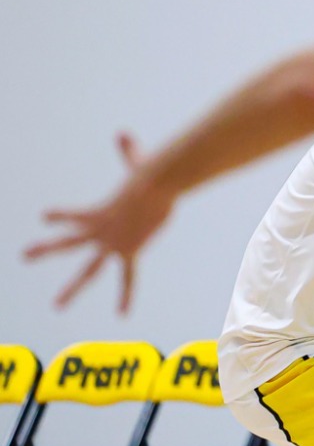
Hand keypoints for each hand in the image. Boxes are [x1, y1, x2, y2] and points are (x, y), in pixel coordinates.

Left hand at [23, 133, 172, 312]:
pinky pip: (127, 278)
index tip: (45, 217)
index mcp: (99, 211)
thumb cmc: (151, 175)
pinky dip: (125, 296)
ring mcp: (111, 243)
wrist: (155, 186)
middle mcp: (99, 230)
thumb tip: (122, 133)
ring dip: (71, 289)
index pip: (72, 215)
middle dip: (45, 248)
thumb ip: (130, 153)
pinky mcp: (128, 251)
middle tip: (25, 255)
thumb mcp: (139, 165)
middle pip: (67, 242)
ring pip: (87, 269)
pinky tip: (121, 313)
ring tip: (57, 305)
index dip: (59, 216)